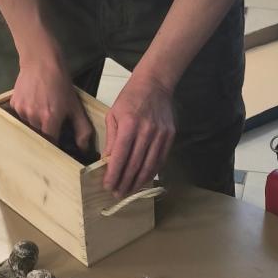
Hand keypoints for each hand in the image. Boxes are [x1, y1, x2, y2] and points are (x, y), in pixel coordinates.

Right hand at [9, 52, 93, 151]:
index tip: (59, 138)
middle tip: (52, 119)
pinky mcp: (14, 104)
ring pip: (29, 126)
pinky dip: (27, 114)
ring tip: (42, 108)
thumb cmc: (61, 83)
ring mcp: (22, 110)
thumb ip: (82, 128)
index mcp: (50, 119)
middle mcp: (33, 117)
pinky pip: (20, 117)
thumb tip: (83, 148)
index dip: (55, 142)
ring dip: (35, 123)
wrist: (41, 61)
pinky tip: (33, 102)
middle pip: (39, 135)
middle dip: (46, 131)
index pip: (50, 142)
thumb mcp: (75, 105)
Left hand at [104, 73, 174, 197]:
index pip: (120, 156)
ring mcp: (160, 134)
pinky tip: (143, 180)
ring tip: (129, 191)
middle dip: (125, 182)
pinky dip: (151, 172)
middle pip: (134, 165)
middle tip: (117, 194)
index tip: (108, 186)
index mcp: (129, 125)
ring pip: (149, 166)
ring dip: (138, 182)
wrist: (154, 84)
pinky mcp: (170, 136)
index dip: (114, 175)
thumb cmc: (130, 98)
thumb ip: (111, 140)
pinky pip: (160, 159)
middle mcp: (146, 131)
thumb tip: (107, 162)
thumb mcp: (113, 115)